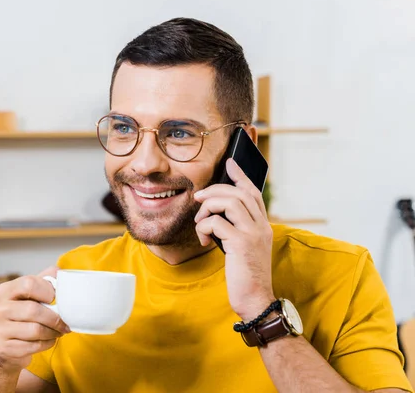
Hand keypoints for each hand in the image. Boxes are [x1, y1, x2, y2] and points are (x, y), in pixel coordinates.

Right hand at [0, 266, 70, 371]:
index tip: (55, 298)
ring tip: (58, 331)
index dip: (47, 290)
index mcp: (4, 291)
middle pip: (33, 310)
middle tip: (65, 322)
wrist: (6, 347)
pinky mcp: (3, 348)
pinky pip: (33, 346)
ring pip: (35, 330)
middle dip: (55, 317)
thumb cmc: (22, 316)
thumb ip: (44, 280)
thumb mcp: (30, 295)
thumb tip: (60, 272)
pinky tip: (48, 340)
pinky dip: (46, 343)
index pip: (28, 283)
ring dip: (53, 332)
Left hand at [194, 158, 274, 320]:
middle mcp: (261, 226)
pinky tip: (202, 240)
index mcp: (262, 226)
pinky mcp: (242, 243)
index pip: (253, 193)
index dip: (240, 176)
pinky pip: (217, 222)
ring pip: (229, 202)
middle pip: (239, 193)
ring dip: (208, 208)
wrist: (255, 299)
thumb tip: (215, 215)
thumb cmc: (245, 276)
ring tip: (200, 222)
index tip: (230, 162)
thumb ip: (235, 230)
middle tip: (198, 197)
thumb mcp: (242, 248)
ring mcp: (253, 234)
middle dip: (215, 190)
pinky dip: (204, 227)